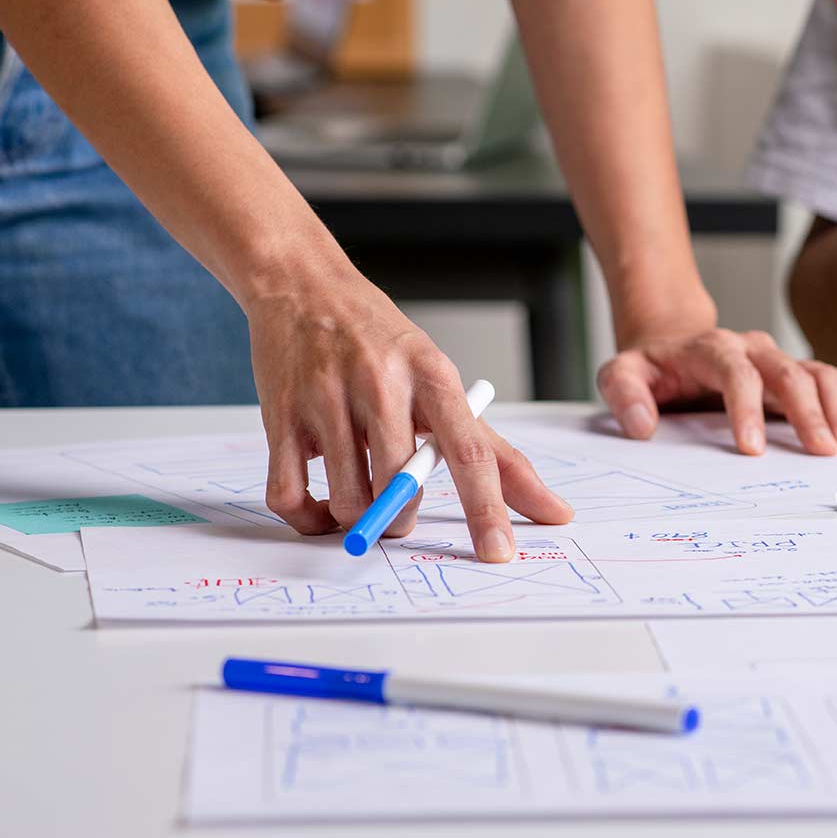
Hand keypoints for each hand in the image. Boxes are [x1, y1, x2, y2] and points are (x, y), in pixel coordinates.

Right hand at [246, 270, 572, 560]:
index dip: (486, 510)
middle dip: (399, 516)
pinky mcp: (280, 414)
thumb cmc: (382, 343)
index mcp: (434, 376)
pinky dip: (308, 518)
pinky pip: (289, 495)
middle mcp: (382, 384)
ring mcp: (326, 398)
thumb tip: (556, 512)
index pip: (471, 453)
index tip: (498, 553)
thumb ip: (494, 453)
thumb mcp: (441, 381)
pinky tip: (320, 505)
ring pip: (348, 498)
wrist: (304, 284)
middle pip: (400, 486)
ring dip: (355, 517)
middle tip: (396, 503)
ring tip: (357, 491)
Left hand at [597, 329, 836, 455]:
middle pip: (788, 372)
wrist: (673, 345)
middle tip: (823, 451)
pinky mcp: (796, 372)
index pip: (735, 372)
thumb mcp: (621, 374)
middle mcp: (752, 348)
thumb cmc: (652, 368)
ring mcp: (779, 359)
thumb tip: (643, 425)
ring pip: (820, 372)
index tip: (752, 449)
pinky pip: (836, 378)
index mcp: (711, 348)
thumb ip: (624, 394)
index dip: (747, 408)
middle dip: (808, 412)